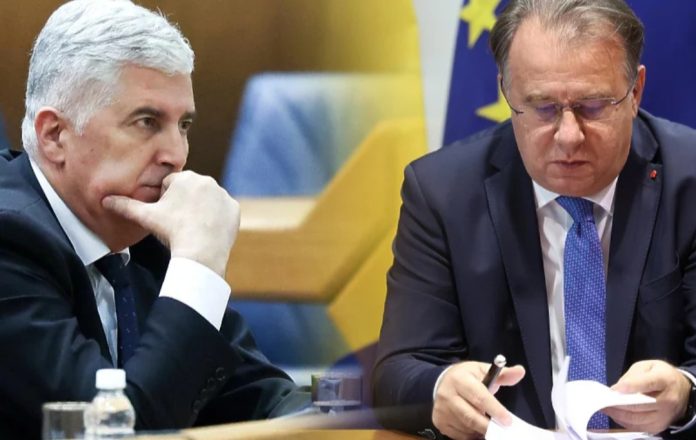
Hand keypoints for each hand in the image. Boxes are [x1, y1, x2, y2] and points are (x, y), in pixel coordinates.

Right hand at [102, 170, 239, 275]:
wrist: (201, 251)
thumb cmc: (172, 231)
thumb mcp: (146, 217)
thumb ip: (126, 206)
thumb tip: (104, 200)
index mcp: (185, 178)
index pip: (170, 186)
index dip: (165, 202)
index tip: (167, 217)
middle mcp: (207, 181)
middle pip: (189, 192)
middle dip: (183, 204)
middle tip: (179, 224)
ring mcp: (223, 194)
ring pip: (207, 201)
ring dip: (200, 210)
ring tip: (192, 228)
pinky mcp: (234, 208)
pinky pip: (223, 211)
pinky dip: (216, 219)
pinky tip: (208, 230)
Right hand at [432, 361, 524, 438]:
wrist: (442, 381)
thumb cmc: (467, 377)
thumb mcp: (483, 370)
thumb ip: (503, 374)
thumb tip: (520, 371)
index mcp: (460, 379)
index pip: (479, 397)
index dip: (495, 409)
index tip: (508, 420)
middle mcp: (447, 394)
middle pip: (470, 416)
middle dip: (488, 426)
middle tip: (502, 431)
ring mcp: (442, 409)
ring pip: (465, 427)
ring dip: (480, 431)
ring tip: (490, 428)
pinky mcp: (440, 421)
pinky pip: (459, 435)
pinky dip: (471, 435)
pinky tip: (477, 429)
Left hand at [604, 360, 690, 433]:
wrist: (681, 391)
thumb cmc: (661, 375)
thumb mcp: (647, 366)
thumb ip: (632, 376)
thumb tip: (617, 389)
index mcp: (665, 380)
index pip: (647, 384)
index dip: (630, 386)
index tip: (614, 389)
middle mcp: (667, 400)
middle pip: (639, 405)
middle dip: (617, 404)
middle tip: (602, 400)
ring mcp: (664, 416)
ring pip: (636, 419)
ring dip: (617, 414)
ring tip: (604, 407)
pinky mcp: (659, 427)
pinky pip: (637, 427)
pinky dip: (623, 422)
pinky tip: (615, 414)